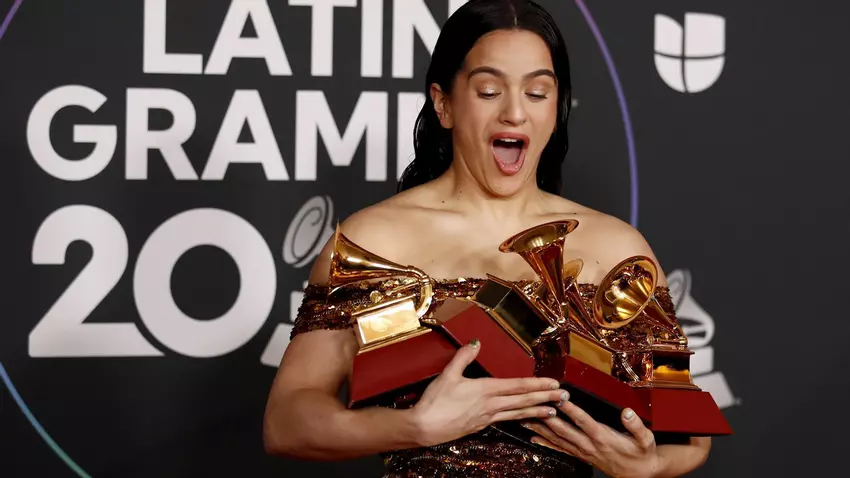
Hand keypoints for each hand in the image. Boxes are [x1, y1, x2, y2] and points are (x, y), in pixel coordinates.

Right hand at [411, 339, 568, 447]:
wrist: (424, 428)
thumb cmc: (435, 402)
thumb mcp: (448, 374)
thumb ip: (464, 357)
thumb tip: (476, 342)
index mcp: (485, 390)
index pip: (517, 386)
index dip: (537, 384)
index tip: (554, 383)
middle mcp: (490, 405)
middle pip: (523, 401)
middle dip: (545, 398)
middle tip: (565, 398)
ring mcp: (486, 418)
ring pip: (517, 414)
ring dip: (536, 411)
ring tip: (553, 412)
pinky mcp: (480, 426)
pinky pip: (506, 421)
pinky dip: (519, 419)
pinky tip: (525, 420)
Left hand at [522, 398, 660, 477]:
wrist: (639, 474)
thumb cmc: (641, 454)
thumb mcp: (645, 439)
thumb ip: (636, 425)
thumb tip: (627, 412)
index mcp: (603, 437)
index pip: (583, 421)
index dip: (570, 409)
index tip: (559, 397)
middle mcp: (590, 445)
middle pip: (564, 430)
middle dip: (547, 417)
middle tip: (533, 406)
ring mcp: (583, 452)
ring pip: (558, 440)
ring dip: (541, 429)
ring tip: (525, 419)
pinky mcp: (581, 456)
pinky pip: (560, 450)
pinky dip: (546, 444)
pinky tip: (534, 438)